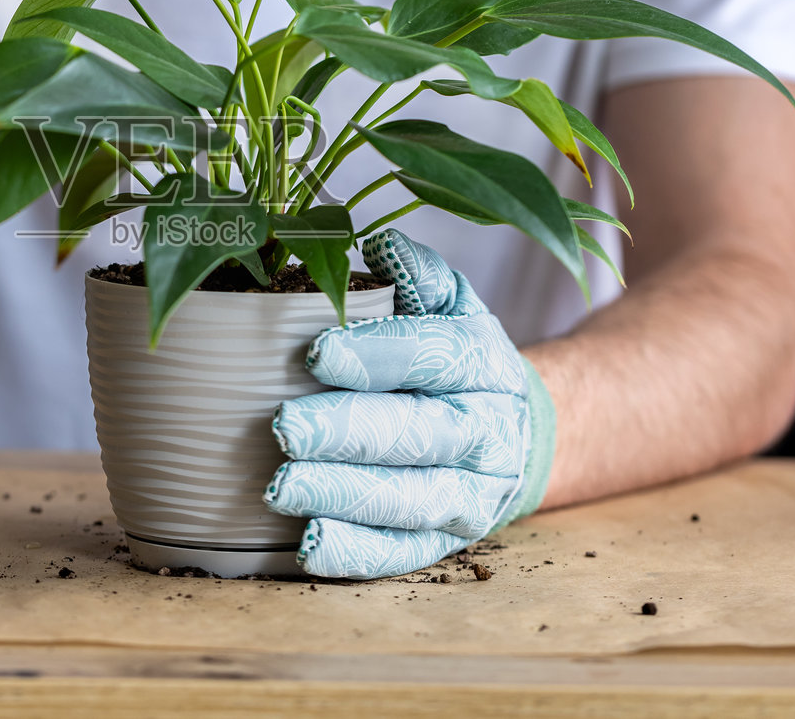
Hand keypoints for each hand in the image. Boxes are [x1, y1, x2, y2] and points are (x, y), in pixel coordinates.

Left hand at [264, 229, 555, 578]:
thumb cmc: (454, 355)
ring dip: (345, 495)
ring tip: (280, 487)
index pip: (436, 355)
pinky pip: (405, 552)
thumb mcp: (450, 305)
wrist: (514, 430)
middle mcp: (486, 430)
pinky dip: (358, 552)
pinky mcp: (448, 540)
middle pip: (422, 433)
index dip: (379, 353)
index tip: (316, 351)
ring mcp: (471, 493)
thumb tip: (382, 243)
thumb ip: (419, 276)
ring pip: (413, 499)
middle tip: (284, 426)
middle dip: (350, 431)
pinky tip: (308, 543)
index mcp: (483, 361)